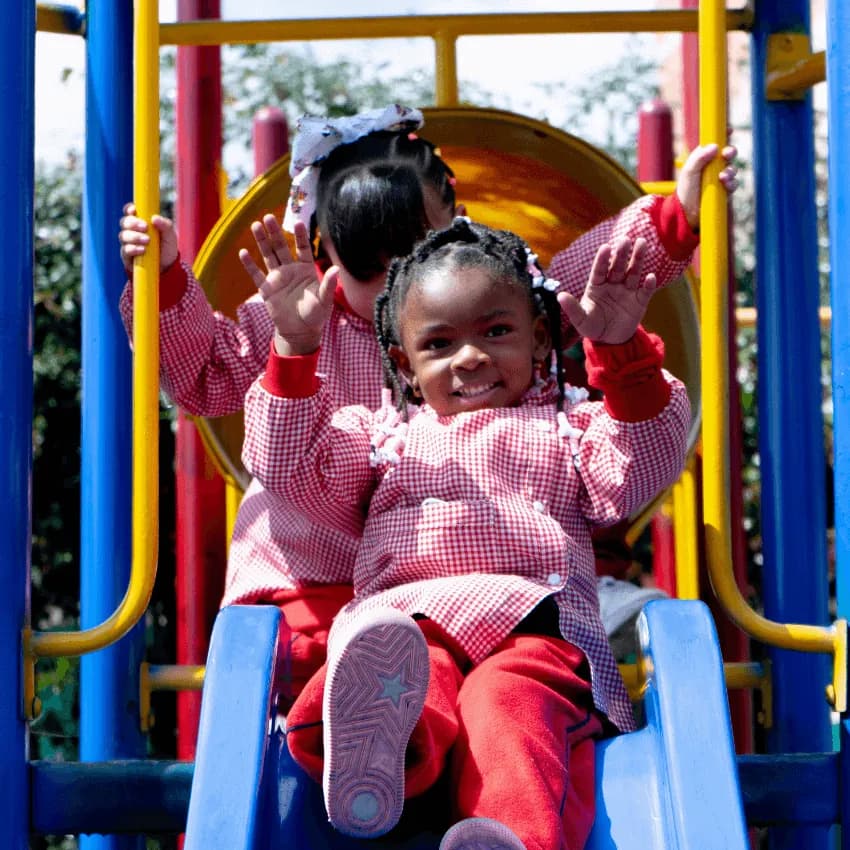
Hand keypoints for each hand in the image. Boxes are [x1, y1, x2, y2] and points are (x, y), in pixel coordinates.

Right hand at [118, 202, 178, 272]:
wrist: (167, 267)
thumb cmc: (167, 248)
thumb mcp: (170, 236)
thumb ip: (166, 225)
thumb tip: (155, 218)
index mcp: (141, 222)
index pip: (130, 212)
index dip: (130, 209)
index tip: (134, 210)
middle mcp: (132, 231)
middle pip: (124, 222)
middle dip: (133, 223)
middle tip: (145, 227)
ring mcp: (128, 243)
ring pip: (123, 235)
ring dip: (134, 236)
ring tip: (147, 240)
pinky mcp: (127, 256)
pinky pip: (125, 250)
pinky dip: (133, 249)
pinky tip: (142, 250)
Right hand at [239, 216, 337, 355]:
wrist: (300, 331)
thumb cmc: (315, 315)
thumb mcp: (324, 300)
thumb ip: (328, 285)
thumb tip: (336, 269)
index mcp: (306, 269)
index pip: (303, 248)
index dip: (300, 236)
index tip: (298, 222)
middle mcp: (290, 269)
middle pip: (282, 247)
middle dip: (275, 232)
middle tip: (268, 217)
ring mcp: (277, 278)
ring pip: (268, 255)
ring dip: (262, 241)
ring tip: (255, 225)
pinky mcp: (266, 289)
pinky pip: (256, 275)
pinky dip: (249, 265)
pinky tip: (243, 252)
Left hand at [558, 237, 656, 344]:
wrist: (609, 341)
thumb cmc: (592, 326)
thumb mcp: (580, 319)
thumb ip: (572, 308)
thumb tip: (560, 296)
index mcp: (596, 286)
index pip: (599, 270)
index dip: (602, 259)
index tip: (605, 247)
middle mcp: (612, 284)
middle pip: (617, 267)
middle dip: (621, 254)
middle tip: (625, 239)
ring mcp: (627, 291)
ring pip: (633, 273)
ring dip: (638, 259)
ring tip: (642, 243)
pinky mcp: (639, 302)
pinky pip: (644, 292)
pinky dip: (648, 285)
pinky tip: (651, 277)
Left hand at [676, 143, 737, 229]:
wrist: (686, 213)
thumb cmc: (685, 191)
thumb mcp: (689, 172)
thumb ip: (699, 158)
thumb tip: (714, 146)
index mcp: (703, 158)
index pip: (715, 143)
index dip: (723, 135)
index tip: (728, 130)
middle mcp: (713, 167)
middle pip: (728, 154)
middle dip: (730, 152)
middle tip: (727, 154)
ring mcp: (720, 178)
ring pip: (733, 168)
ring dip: (730, 170)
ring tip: (722, 177)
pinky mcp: (725, 191)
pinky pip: (734, 183)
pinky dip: (731, 183)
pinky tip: (725, 185)